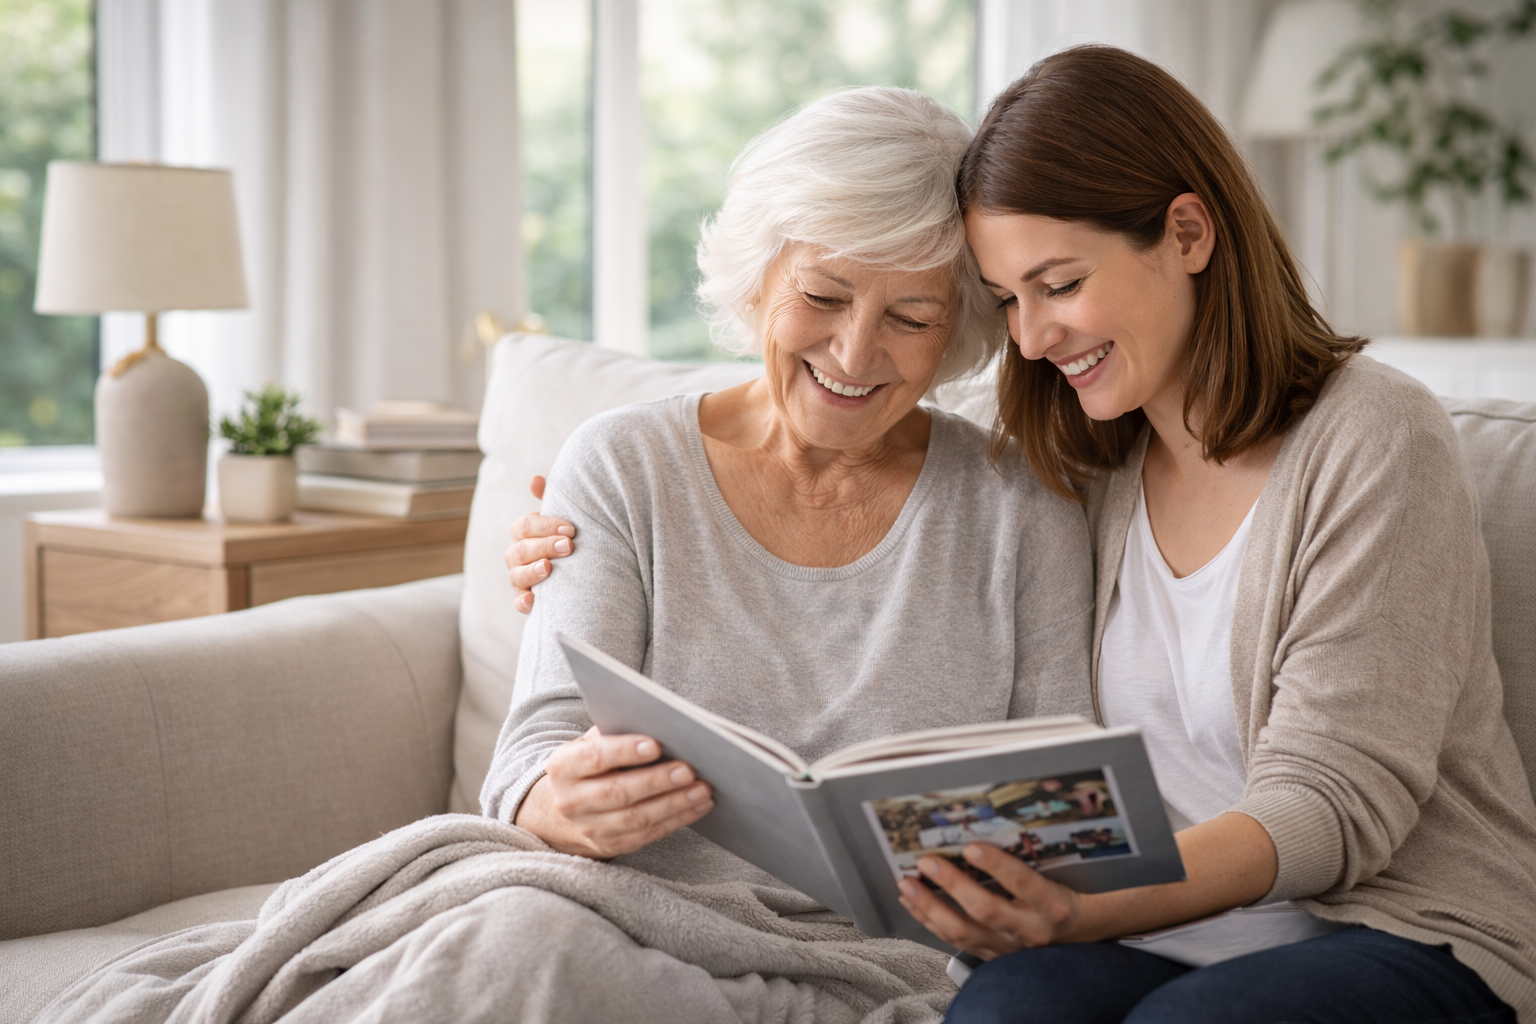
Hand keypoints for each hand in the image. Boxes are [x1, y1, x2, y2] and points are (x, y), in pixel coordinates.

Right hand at [505, 475, 576, 612]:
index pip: (525, 526)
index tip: (571, 529)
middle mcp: (517, 555)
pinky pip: (519, 603)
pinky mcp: (526, 599)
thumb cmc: (567, 537)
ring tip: (549, 568)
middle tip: (569, 546)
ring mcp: (519, 578)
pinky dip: (523, 602)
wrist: (582, 568)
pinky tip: (533, 601)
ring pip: (516, 575)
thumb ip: (550, 499)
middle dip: (544, 546)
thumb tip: (535, 480)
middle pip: (521, 550)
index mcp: (524, 533)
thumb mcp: (562, 518)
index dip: (545, 526)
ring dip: (531, 572)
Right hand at [514, 727, 714, 858]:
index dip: (624, 751)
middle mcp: (571, 801)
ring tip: (702, 789)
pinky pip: (648, 834)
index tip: (655, 745)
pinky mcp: (610, 845)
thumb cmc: (589, 766)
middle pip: (618, 792)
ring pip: (636, 818)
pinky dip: (677, 820)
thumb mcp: (588, 744)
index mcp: (563, 767)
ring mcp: (590, 828)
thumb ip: (613, 733)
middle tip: (688, 770)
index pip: (595, 758)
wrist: (563, 809)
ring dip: (674, 804)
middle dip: (656, 781)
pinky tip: (698, 806)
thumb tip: (655, 722)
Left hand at [897, 844, 1083, 959]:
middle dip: (951, 884)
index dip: (996, 865)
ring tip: (908, 885)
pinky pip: (957, 943)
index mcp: (1051, 905)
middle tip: (926, 863)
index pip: (1023, 882)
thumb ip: (1023, 863)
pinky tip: (915, 905)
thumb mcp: (1054, 878)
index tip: (970, 846)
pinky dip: (931, 922)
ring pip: (964, 932)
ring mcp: (1010, 949)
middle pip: (986, 910)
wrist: (1077, 940)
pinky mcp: (994, 958)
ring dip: (930, 907)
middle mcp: (1030, 930)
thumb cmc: (1060, 899)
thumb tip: (980, 833)